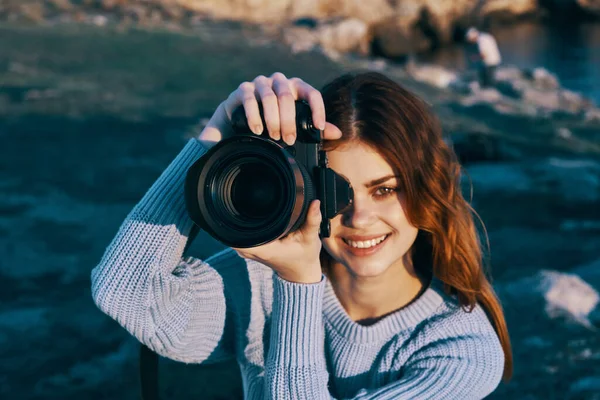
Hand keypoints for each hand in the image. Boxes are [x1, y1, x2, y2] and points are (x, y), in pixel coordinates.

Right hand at [198, 72, 341, 148]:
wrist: (240, 117)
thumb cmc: (273, 120)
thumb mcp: (295, 124)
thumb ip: (315, 128)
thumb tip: (338, 133)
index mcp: (295, 87)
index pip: (311, 92)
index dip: (317, 109)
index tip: (318, 127)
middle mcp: (279, 81)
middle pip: (287, 96)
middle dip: (289, 121)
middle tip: (289, 140)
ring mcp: (260, 83)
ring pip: (269, 97)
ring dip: (272, 119)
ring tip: (274, 137)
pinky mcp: (243, 89)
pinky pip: (249, 99)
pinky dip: (254, 116)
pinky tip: (257, 129)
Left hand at [233, 200, 323, 283]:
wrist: (300, 273)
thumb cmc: (305, 257)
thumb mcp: (311, 238)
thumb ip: (312, 220)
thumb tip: (315, 202)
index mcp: (264, 249)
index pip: (238, 233)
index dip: (239, 216)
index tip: (247, 204)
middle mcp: (252, 251)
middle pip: (233, 228)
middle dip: (242, 213)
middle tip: (255, 201)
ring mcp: (248, 252)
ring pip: (234, 232)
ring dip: (243, 219)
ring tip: (255, 208)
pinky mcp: (249, 249)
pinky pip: (239, 235)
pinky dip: (245, 226)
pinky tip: (255, 217)